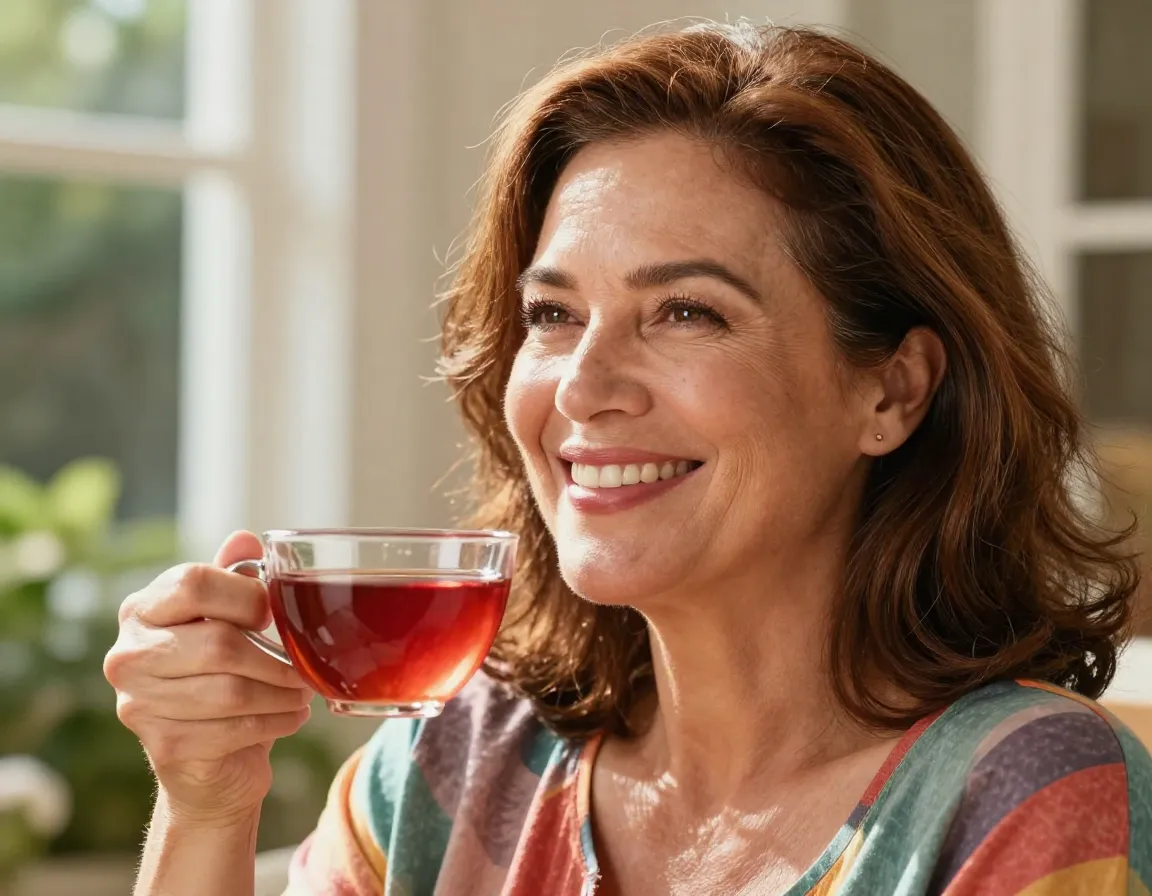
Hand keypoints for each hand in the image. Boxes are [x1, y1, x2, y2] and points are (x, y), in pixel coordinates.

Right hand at [104, 532, 313, 824]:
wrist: (204, 757)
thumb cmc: (219, 673)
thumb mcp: (225, 619)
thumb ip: (231, 578)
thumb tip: (245, 538)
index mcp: (141, 609)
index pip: (192, 583)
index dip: (245, 596)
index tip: (272, 614)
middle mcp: (127, 654)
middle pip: (218, 644)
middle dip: (276, 658)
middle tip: (304, 667)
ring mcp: (138, 704)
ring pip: (230, 692)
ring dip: (281, 693)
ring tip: (301, 692)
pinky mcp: (162, 746)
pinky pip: (234, 730)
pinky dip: (275, 721)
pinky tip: (291, 716)